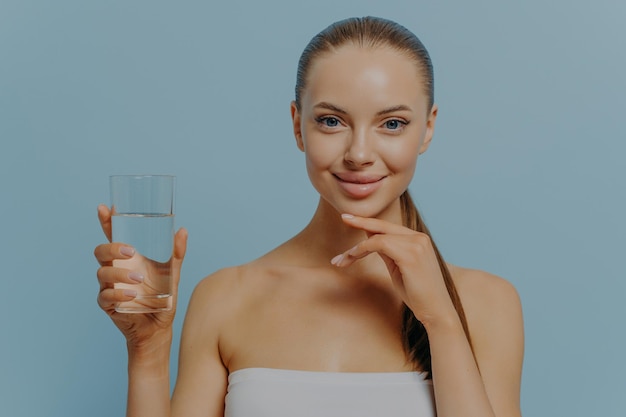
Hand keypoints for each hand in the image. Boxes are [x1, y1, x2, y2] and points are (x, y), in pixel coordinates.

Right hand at [94, 204, 187, 348]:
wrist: (159, 327)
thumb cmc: (162, 297)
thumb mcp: (172, 274)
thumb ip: (176, 254)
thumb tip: (182, 230)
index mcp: (127, 259)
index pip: (112, 236)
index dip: (106, 222)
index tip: (105, 208)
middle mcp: (115, 269)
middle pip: (100, 251)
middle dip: (112, 248)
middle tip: (131, 251)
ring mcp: (109, 287)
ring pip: (102, 273)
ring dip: (119, 274)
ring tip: (139, 280)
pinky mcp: (108, 305)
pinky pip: (105, 296)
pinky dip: (117, 293)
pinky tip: (131, 295)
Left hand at [331, 213, 456, 326]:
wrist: (436, 311)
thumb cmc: (417, 294)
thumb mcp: (398, 267)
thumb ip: (386, 250)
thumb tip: (370, 237)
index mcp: (419, 239)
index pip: (389, 227)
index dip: (369, 222)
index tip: (351, 218)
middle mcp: (419, 238)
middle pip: (383, 225)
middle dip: (361, 221)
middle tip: (343, 217)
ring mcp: (416, 244)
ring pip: (378, 237)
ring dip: (356, 249)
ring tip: (341, 260)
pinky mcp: (410, 254)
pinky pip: (379, 244)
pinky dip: (361, 250)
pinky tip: (351, 257)